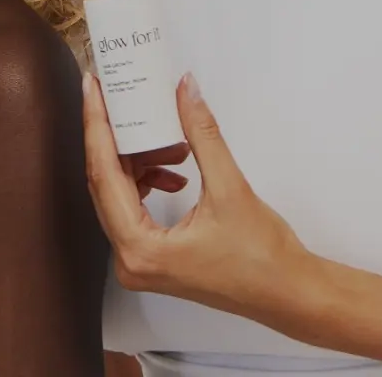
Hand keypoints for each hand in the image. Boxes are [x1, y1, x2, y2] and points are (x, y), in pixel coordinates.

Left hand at [83, 72, 315, 322]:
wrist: (288, 293)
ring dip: (141, 161)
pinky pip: (134, 208)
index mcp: (139, 249)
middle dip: (117, 138)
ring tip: (173, 143)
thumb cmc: (263, 257)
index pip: (103, 174)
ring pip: (120, 193)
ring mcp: (139, 262)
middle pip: (106, 183)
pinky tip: (176, 171)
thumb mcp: (229, 187)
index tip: (93, 88)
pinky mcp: (152, 258)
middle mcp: (130, 260)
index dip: (97, 125)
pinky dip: (149, 181)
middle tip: (120, 97)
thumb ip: (201, 134)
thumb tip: (185, 90)